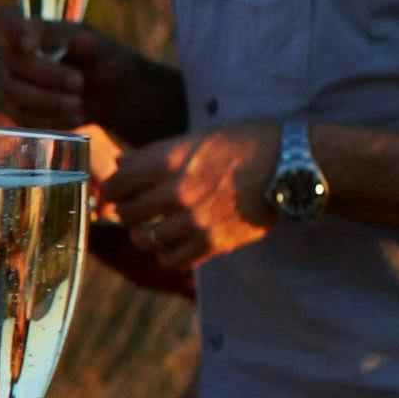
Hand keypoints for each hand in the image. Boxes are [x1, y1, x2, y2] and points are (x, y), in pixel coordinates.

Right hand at [0, 13, 166, 139]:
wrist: (105, 91)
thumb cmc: (97, 59)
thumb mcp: (100, 47)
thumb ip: (90, 43)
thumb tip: (83, 41)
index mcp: (31, 29)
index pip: (6, 18)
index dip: (11, 29)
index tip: (30, 44)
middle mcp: (14, 55)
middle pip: (13, 61)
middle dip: (46, 74)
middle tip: (79, 82)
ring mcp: (13, 83)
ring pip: (13, 92)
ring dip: (47, 100)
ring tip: (79, 103)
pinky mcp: (18, 110)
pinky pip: (22, 117)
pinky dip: (50, 119)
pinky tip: (76, 116)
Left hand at [99, 124, 280, 286]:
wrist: (289, 167)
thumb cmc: (244, 146)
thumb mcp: (196, 138)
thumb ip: (156, 154)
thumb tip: (121, 166)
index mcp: (168, 160)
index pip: (116, 183)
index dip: (109, 190)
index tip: (111, 194)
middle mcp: (175, 191)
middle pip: (126, 213)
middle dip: (127, 212)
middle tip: (134, 212)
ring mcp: (193, 220)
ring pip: (146, 240)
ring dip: (146, 236)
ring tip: (153, 229)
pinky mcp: (212, 243)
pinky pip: (172, 259)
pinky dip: (168, 254)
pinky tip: (175, 244)